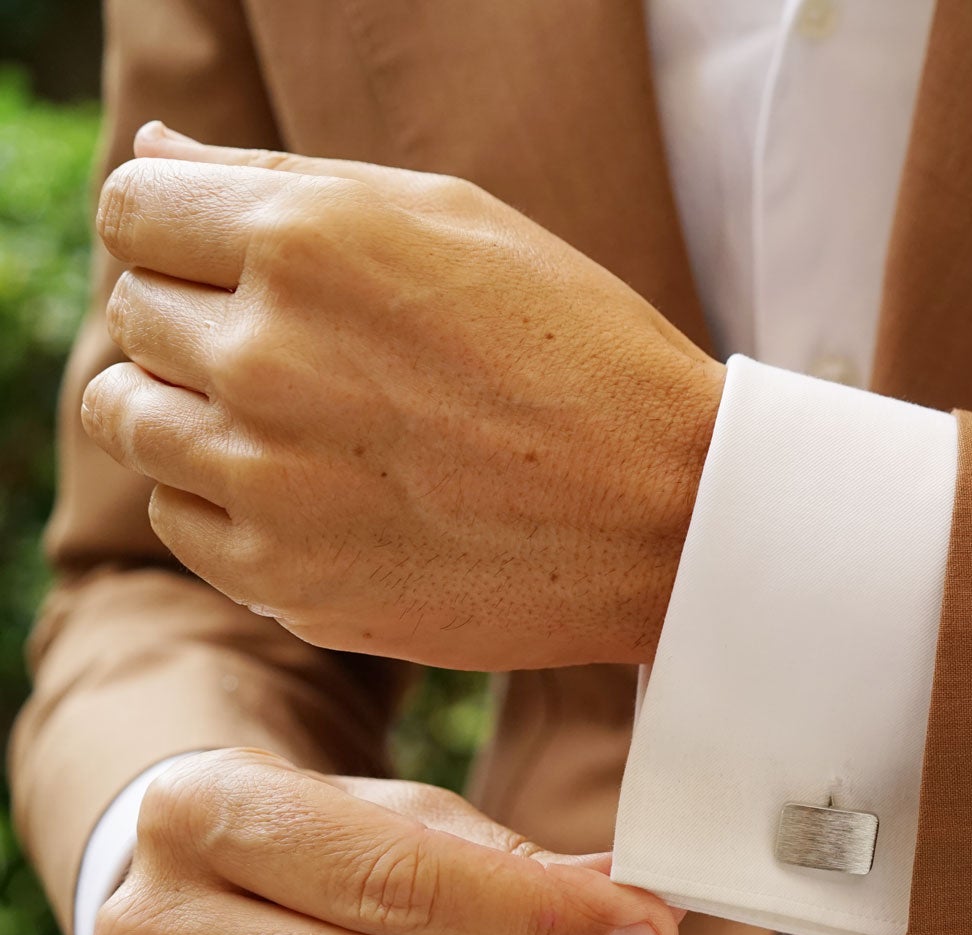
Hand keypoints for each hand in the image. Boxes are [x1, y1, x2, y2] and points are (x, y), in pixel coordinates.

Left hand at [81, 122, 722, 670]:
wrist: (674, 516)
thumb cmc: (579, 351)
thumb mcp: (455, 220)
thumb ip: (286, 181)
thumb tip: (158, 151)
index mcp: (307, 241)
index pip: (132, 208)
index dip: (181, 229)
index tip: (239, 262)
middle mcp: (266, 355)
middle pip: (136, 311)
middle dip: (203, 316)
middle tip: (314, 351)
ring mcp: (267, 477)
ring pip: (128, 416)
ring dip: (192, 406)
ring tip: (302, 420)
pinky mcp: (282, 577)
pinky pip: (180, 515)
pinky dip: (225, 497)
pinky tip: (319, 488)